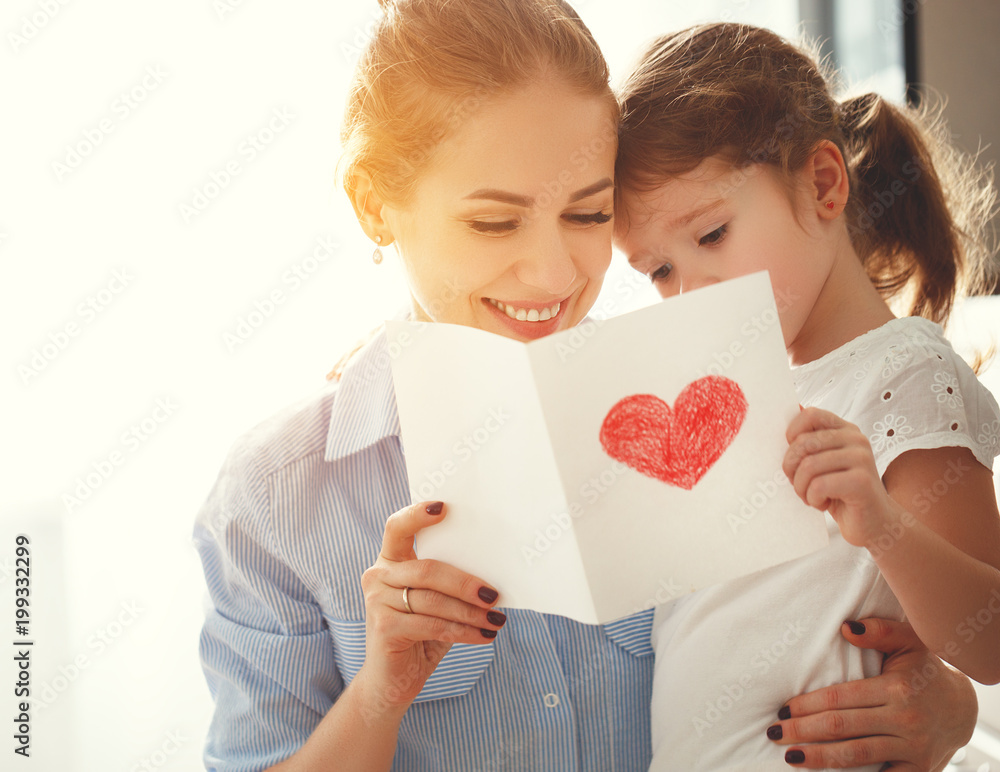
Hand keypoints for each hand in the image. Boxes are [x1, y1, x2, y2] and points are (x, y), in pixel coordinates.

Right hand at [356, 501, 504, 713]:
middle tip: (494, 595)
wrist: (392, 683)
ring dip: (471, 612)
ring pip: (434, 599)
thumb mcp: (436, 603)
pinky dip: (463, 631)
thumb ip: (450, 583)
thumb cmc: (421, 635)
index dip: (418, 514)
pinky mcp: (383, 628)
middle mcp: (377, 576)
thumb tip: (494, 573)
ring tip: (496, 620)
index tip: (445, 506)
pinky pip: (432, 624)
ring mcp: (376, 601)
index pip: (397, 527)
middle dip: (466, 582)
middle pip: (427, 568)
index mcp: (390, 561)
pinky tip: (484, 636)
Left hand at [767, 618, 976, 769]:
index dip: (808, 705)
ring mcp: (912, 748)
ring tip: (791, 757)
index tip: (783, 710)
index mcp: (896, 688)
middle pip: (842, 728)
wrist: (962, 709)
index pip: (840, 698)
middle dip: (804, 732)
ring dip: (820, 758)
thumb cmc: (924, 670)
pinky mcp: (918, 770)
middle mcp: (904, 719)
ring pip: (857, 756)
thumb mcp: (909, 641)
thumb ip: (879, 631)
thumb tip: (846, 628)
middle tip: (775, 734)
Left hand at [784, 407, 898, 546]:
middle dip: (791, 468)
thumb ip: (810, 439)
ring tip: (811, 496)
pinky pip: (818, 485)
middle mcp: (856, 439)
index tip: (794, 458)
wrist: (875, 524)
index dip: (791, 435)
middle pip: (803, 442)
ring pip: (808, 466)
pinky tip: (822, 504)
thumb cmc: (840, 493)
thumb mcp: (822, 463)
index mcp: (845, 429)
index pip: (810, 414)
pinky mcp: (861, 481)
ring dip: (801, 488)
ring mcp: (861, 458)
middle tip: (798, 484)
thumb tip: (793, 406)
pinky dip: (812, 499)